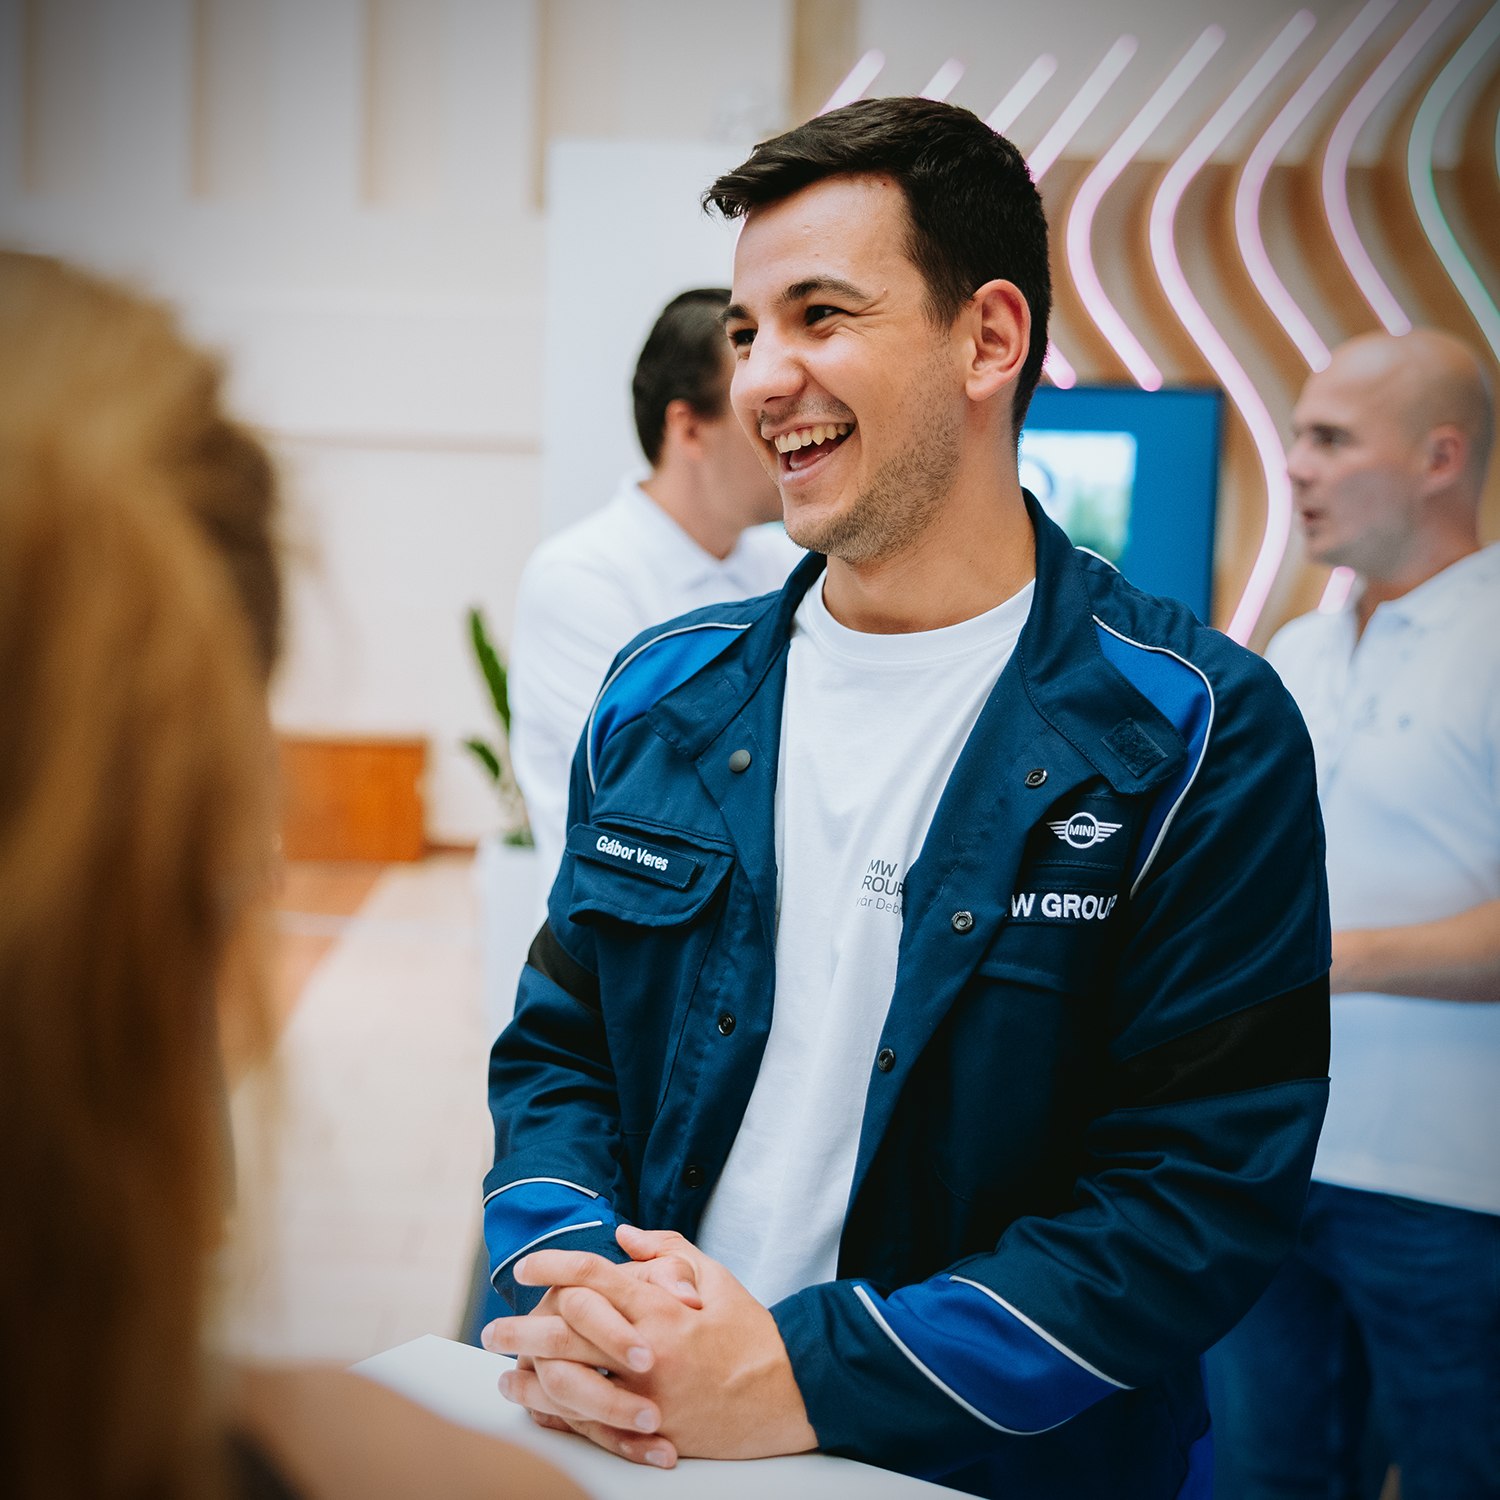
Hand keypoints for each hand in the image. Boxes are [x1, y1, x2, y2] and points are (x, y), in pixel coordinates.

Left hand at [484, 1227, 817, 1463]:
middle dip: (523, 1329)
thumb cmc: (750, 1332)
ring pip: (572, 1385)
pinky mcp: (652, 1430)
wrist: (788, 1392)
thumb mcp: (715, 1278)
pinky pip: (593, 1425)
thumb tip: (624, 1234)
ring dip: (530, 1378)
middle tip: (494, 1329)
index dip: (554, 1265)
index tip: (527, 1266)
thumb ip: (667, 1251)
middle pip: (568, 1333)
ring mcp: (647, 1396)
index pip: (594, 1278)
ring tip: (504, 1373)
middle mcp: (647, 1351)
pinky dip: (560, 1416)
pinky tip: (539, 1409)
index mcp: (662, 1308)